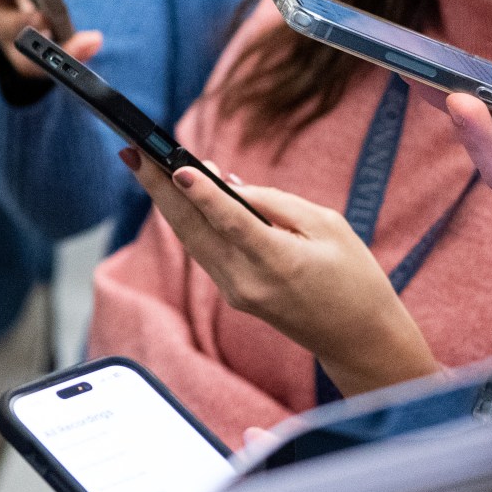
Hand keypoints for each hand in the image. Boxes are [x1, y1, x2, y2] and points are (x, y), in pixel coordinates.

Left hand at [122, 149, 439, 394]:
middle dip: (160, 189)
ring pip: (191, 239)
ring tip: (144, 164)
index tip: (177, 168)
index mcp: (278, 263)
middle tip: (133, 152)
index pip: (231, 223)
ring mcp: (234, 291)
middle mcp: (246, 281)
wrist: (357, 339)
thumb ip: (276, 203)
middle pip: (193, 229)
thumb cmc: (354, 277)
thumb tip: (228, 184)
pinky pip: (204, 250)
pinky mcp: (232, 294)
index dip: (203, 194)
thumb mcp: (328, 227)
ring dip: (167, 201)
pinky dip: (190, 219)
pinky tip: (178, 192)